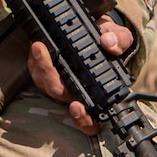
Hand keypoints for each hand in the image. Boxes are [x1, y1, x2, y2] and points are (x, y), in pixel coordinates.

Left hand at [28, 18, 134, 135]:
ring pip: (46, 85)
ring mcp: (60, 84)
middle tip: (45, 54)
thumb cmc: (109, 43)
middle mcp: (77, 94)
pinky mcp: (46, 74)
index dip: (83, 119)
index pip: (91, 121)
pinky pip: (38, 74)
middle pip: (61, 96)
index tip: (76, 106)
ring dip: (40, 66)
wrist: (98, 35)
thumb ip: (119, 40)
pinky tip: (37, 47)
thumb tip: (109, 43)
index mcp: (99, 95)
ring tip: (39, 46)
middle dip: (51, 76)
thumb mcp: (120, 38)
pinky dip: (35, 61)